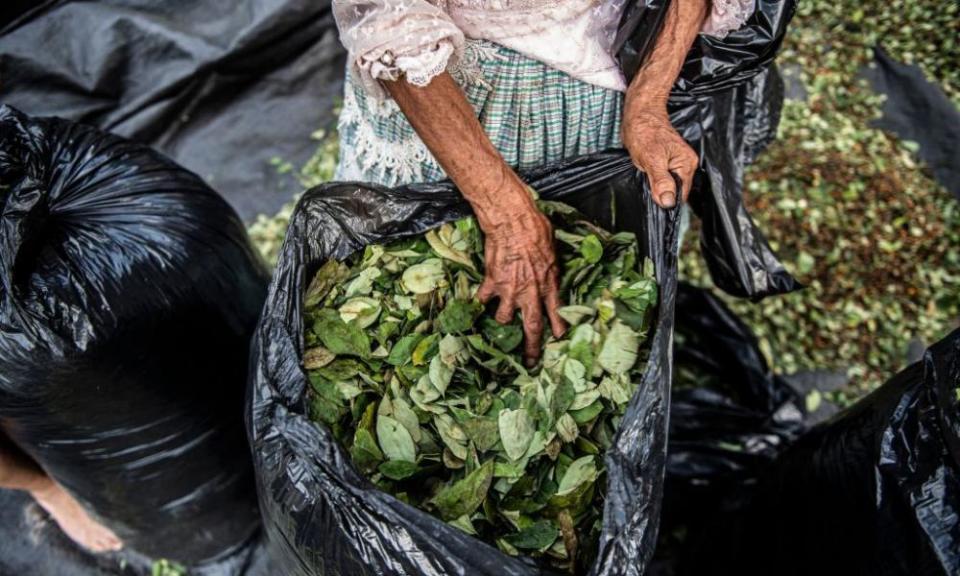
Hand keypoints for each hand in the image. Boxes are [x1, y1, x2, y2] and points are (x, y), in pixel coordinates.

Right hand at [476, 205, 566, 365]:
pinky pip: (483, 299)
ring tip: (501, 319)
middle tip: (530, 362)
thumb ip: (551, 271)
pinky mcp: (491, 282)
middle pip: (532, 328)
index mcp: (549, 284)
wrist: (513, 222)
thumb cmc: (536, 230)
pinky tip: (479, 301)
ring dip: (502, 321)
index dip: (558, 329)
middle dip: (531, 348)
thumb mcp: (553, 252)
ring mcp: (509, 290)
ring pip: (503, 319)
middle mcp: (530, 292)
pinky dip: (480, 301)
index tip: (559, 339)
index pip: (556, 313)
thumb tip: (550, 276)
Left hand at [622, 108, 697, 207]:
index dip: (667, 200)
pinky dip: (654, 179)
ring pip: (668, 185)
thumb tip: (668, 202)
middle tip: (648, 181)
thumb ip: (661, 181)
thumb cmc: (645, 131)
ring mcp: (677, 163)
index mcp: (687, 164)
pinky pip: (663, 177)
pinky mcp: (668, 161)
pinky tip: (648, 172)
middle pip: (675, 191)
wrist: (639, 114)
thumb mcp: (651, 159)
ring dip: (656, 185)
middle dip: (661, 192)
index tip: (655, 198)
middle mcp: (686, 164)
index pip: (681, 195)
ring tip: (647, 174)